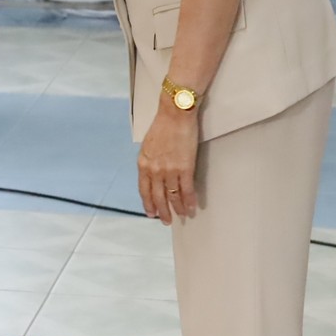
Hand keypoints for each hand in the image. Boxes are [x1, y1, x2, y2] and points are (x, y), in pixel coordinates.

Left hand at [137, 105, 200, 223]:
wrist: (175, 114)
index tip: (151, 213)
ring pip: (173, 196)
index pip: (144, 190)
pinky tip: (192, 207)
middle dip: (162, 211)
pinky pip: (187, 190)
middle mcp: (154, 170)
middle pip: (158, 197)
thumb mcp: (148, 145)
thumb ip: (149, 162)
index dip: (148, 203)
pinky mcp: (185, 168)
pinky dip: (190, 201)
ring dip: (177, 209)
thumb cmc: (162, 126)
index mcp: (143, 164)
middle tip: (166, 221)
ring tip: (181, 216)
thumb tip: (153, 174)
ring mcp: (169, 170)